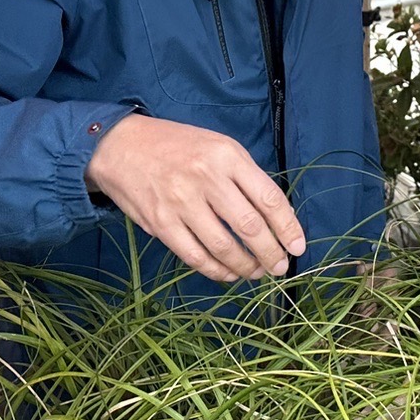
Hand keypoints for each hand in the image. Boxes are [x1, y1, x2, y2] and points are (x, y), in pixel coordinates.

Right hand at [83, 114, 303, 282]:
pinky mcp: (161, 223)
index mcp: (227, 156)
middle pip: (250, 227)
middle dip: (271, 254)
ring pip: (223, 247)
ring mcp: (181, 203)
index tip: (298, 246)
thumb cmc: (178, 146)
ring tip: (256, 272)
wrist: (121, 145)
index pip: (268, 198)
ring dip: (245, 266)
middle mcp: (206, 179)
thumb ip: (245, 177)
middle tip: (280, 268)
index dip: (288, 227)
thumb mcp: (218, 146)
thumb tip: (275, 217)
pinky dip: (216, 271)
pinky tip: (227, 273)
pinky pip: (195, 256)